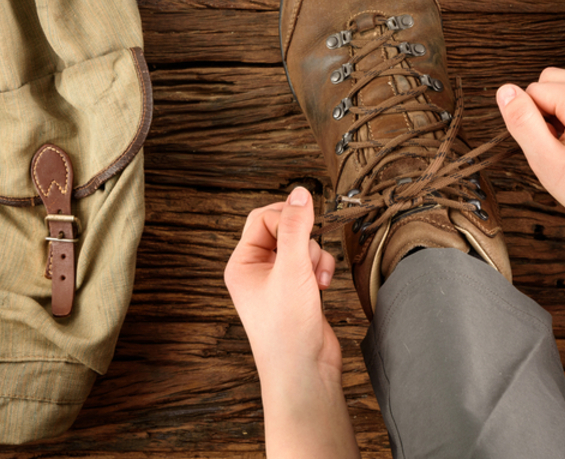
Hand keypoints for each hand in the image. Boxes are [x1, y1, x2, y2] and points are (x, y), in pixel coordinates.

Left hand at [224, 187, 340, 386]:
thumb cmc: (287, 329)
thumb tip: (300, 193)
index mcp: (241, 264)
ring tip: (316, 280)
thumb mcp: (291, 269)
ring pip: (302, 245)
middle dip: (304, 240)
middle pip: (284, 229)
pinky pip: (312, 263)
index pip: (262, 218)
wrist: (304, 371)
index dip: (287, 218)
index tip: (306, 226)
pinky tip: (323, 288)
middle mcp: (256, 270)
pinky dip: (322, 270)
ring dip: (315, 257)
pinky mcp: (298, 290)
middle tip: (307, 258)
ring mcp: (278, 281)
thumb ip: (296, 227)